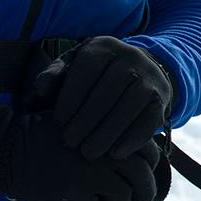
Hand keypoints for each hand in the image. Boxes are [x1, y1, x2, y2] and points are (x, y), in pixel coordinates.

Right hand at [0, 94, 153, 200]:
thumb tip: (127, 147)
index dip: (151, 164)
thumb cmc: (40, 131)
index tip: (148, 172)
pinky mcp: (73, 196)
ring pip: (124, 196)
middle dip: (147, 189)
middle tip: (145, 200)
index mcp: (106, 129)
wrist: (6, 148)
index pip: (145, 148)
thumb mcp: (76, 118)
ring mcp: (88, 174)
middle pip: (142, 174)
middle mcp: (102, 150)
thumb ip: (103, 129)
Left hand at [33, 36, 173, 159]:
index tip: (58, 122)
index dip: (71, 97)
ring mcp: (150, 77)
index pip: (87, 70)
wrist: (140, 71)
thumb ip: (55, 76)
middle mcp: (130, 56)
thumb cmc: (95, 74)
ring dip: (108, 133)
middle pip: (108, 90)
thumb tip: (38, 90)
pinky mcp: (161, 97)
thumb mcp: (73, 67)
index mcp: (104, 46)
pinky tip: (116, 154)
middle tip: (70, 142)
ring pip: (130, 106)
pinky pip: (150, 119)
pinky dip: (133, 138)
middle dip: (86, 120)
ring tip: (89, 153)